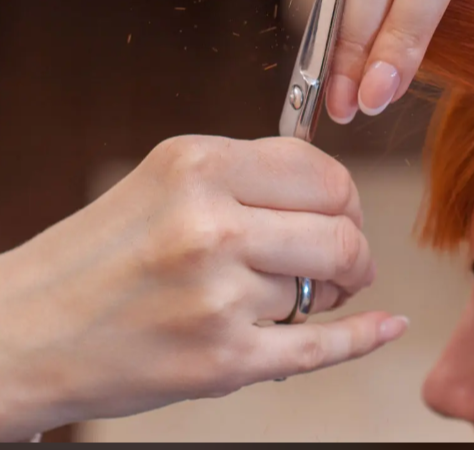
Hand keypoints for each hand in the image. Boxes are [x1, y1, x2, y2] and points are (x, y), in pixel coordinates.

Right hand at [0, 135, 405, 438]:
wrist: (24, 333)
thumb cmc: (100, 251)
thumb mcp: (167, 178)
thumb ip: (250, 174)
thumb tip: (333, 189)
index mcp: (200, 166)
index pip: (324, 173)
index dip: (345, 195)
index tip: (342, 209)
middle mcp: (211, 226)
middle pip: (341, 232)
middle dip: (353, 247)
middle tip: (342, 258)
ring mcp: (218, 297)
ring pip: (323, 288)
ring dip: (326, 292)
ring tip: (299, 292)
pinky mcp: (221, 361)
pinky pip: (319, 349)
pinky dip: (363, 337)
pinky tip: (384, 325)